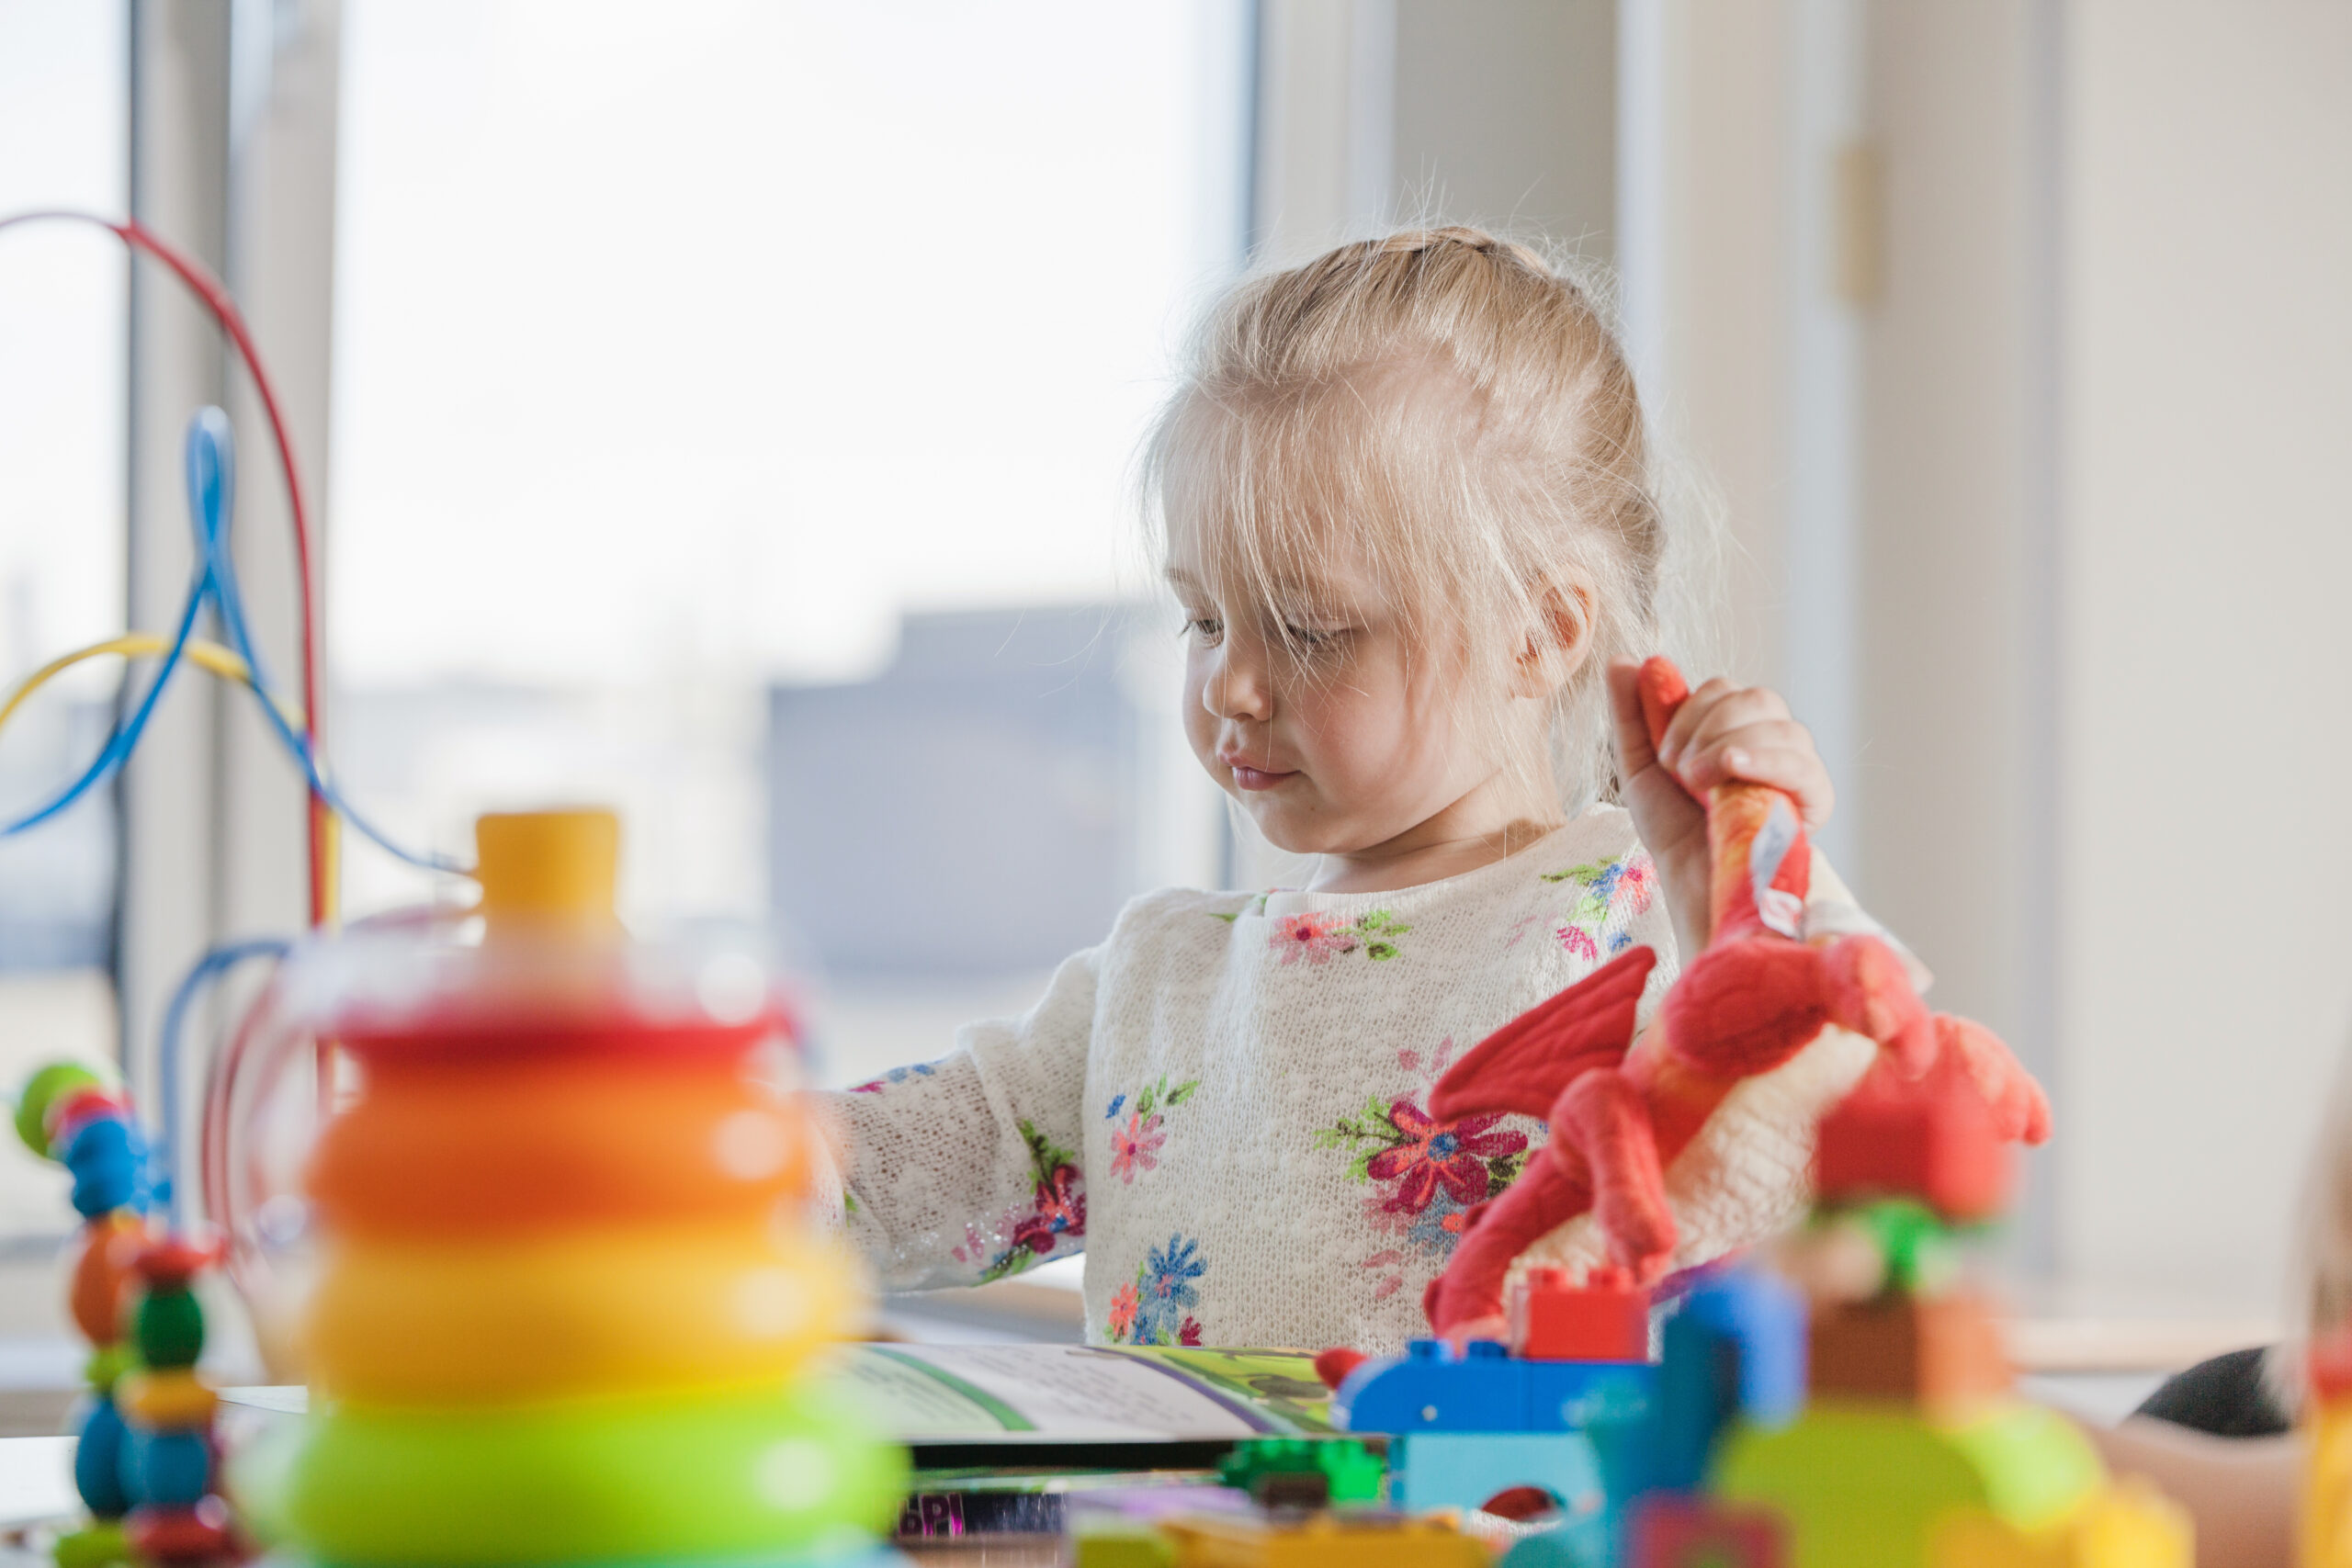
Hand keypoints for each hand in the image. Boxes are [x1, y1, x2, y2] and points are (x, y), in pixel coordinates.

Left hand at [1606, 662, 1835, 958]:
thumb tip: (1621, 660)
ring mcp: (1797, 771)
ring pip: (1780, 724)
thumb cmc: (1673, 832)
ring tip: (1699, 784)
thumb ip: (1632, 714)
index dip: (1690, 710)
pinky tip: (1735, 768)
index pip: (1726, 689)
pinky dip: (1765, 758)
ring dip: (1728, 746)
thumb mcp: (1640, 767)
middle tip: (1682, 772)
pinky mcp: (1814, 802)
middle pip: (1757, 698)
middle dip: (1707, 726)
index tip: (1667, 756)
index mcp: (1737, 731)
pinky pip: (1803, 763)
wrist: (1694, 887)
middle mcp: (1773, 745)